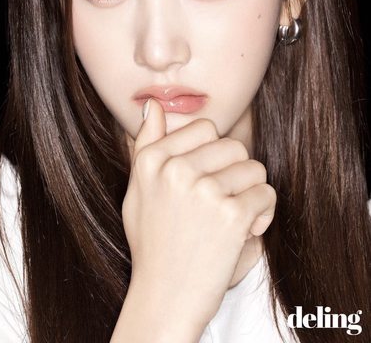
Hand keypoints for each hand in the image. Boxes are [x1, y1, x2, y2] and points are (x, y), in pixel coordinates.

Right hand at [121, 98, 276, 329]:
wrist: (166, 297)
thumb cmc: (153, 243)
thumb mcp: (138, 191)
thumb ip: (146, 145)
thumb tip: (154, 106)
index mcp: (152, 160)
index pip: (205, 128)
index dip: (212, 155)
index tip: (206, 180)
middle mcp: (175, 170)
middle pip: (233, 145)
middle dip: (236, 173)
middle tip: (223, 201)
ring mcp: (203, 191)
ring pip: (254, 168)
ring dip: (251, 193)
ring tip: (233, 217)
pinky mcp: (231, 214)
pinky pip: (265, 194)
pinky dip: (263, 213)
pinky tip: (244, 230)